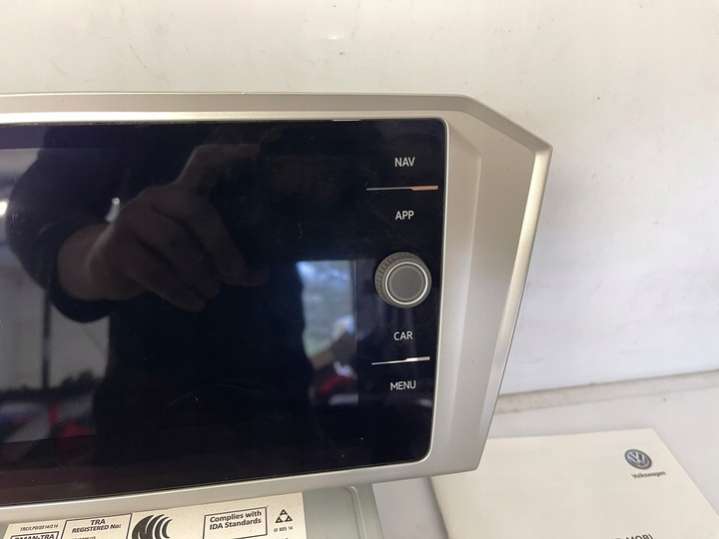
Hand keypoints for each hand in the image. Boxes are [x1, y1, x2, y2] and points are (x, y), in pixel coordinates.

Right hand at [58, 144, 258, 311]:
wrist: (105, 268)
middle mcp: (155, 197)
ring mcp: (132, 219)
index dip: (228, 155)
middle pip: (195, 211)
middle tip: (236, 275)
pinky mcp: (117, 247)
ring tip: (213, 292)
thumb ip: (223, 256)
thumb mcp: (190, 249)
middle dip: (221, 246)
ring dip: (200, 273)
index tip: (256, 153)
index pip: (202, 162)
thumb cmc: (158, 254)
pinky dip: (179, 291)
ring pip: (174, 243)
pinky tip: (194, 303)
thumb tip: (260, 274)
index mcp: (178, 191)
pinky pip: (154, 272)